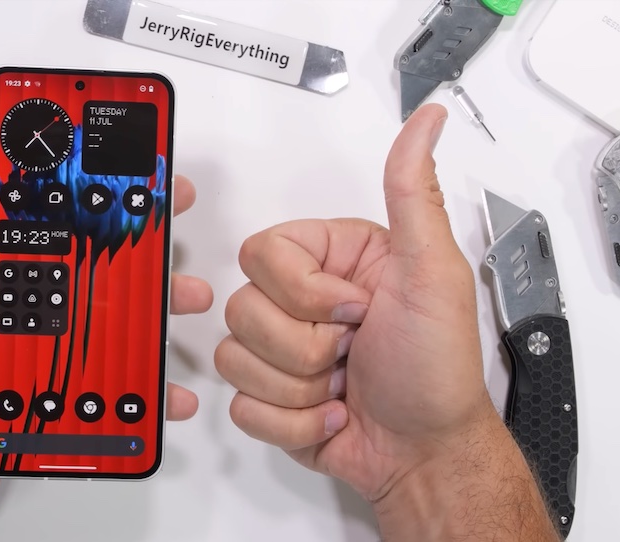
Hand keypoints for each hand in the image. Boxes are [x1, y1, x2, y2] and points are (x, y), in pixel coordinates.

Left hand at [0, 152, 212, 539]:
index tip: (68, 136)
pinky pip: (96, 359)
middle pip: (51, 237)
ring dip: (137, 287)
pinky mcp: (44, 376)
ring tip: (180, 290)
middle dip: (106, 211)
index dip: (15, 161)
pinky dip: (134, 364)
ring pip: (87, 293)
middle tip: (158, 199)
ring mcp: (18, 336)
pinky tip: (165, 377)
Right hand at [216, 104, 495, 499]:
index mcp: (327, 260)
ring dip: (300, 388)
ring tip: (344, 387)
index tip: (357, 311)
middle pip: (241, 308)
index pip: (261, 253)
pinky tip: (332, 414)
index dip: (303, 292)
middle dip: (306, 348)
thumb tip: (427, 119)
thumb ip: (413, 193)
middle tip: (354, 353)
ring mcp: (277, 350)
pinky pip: (240, 405)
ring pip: (232, 357)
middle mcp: (296, 300)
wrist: (427, 451)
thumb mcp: (433, 273)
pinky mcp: (266, 396)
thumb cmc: (436, 367)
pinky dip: (293, 422)